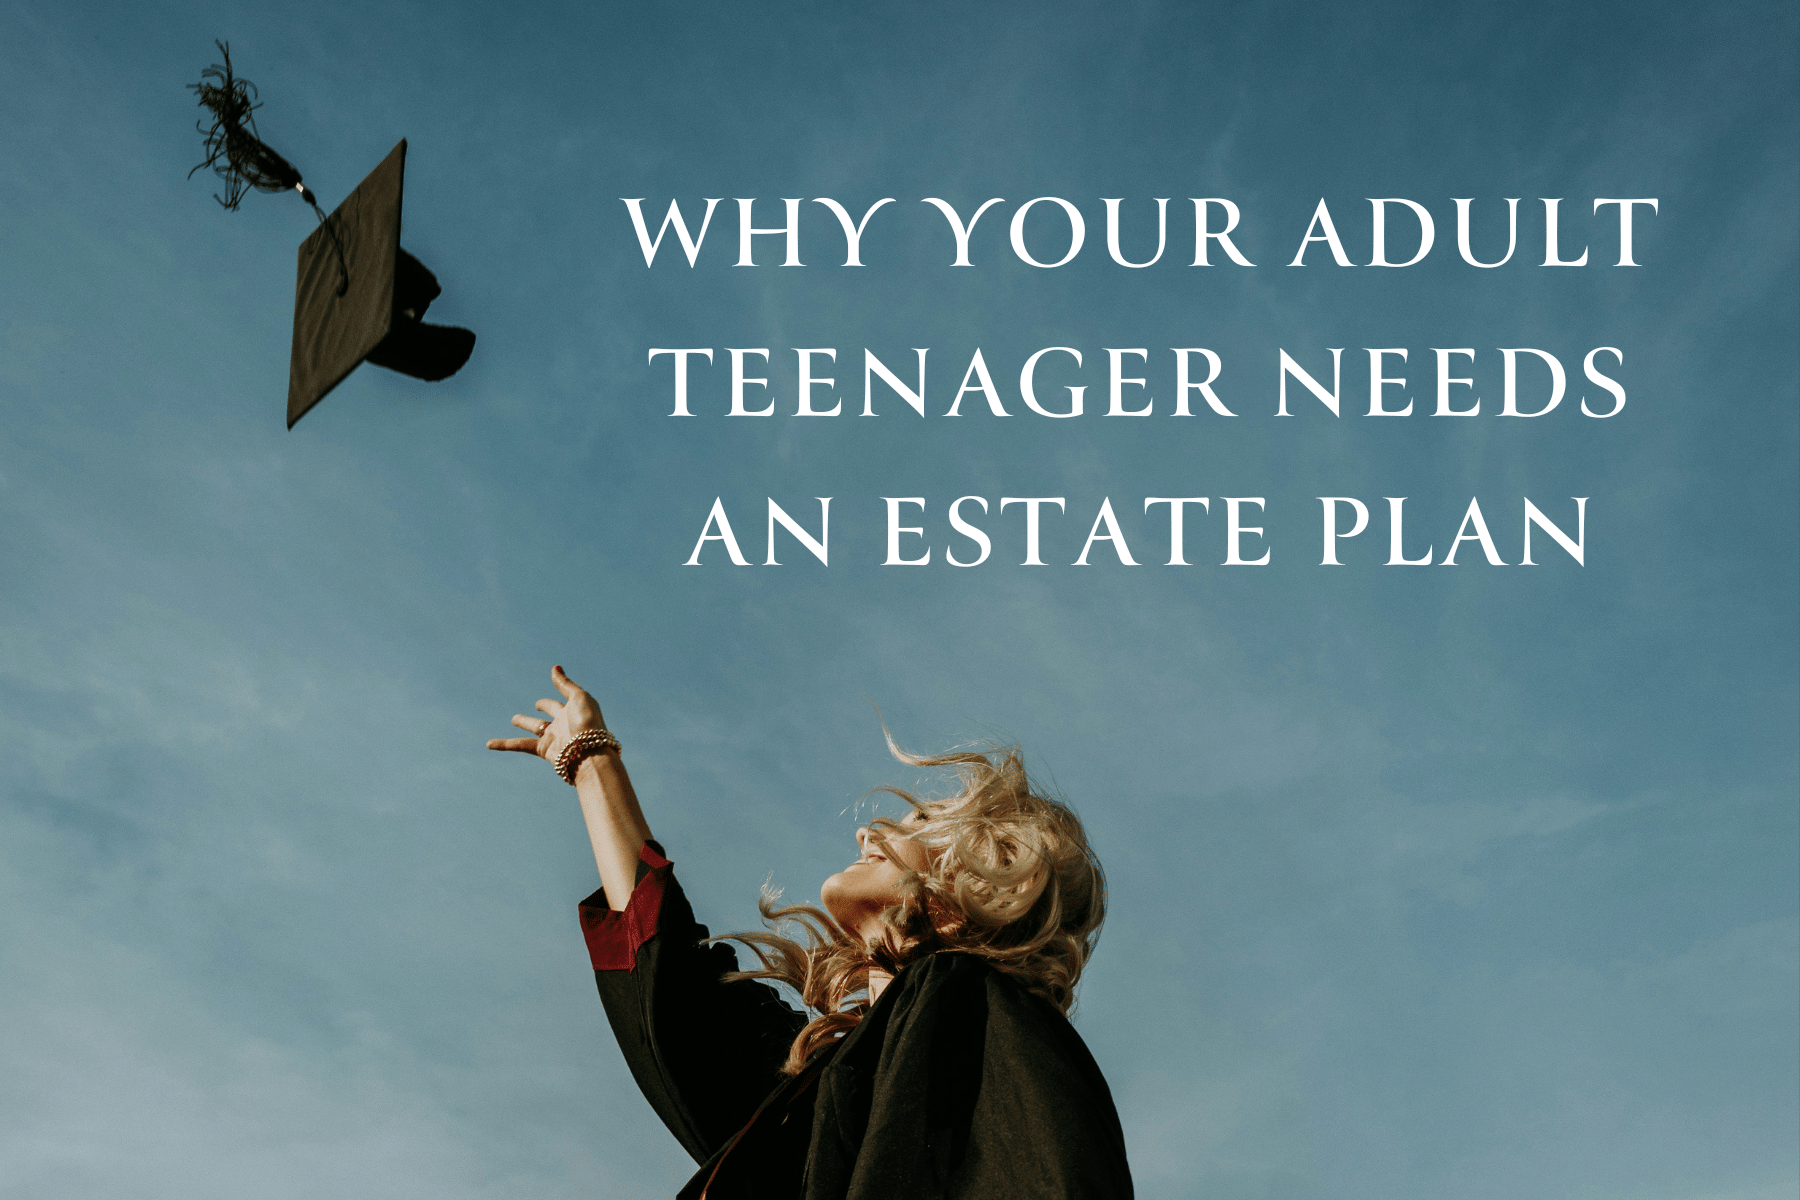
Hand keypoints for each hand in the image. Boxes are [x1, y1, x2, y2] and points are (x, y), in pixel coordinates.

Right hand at [486, 665, 608, 763]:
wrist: (589, 752)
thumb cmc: (588, 723)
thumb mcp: (579, 698)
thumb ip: (565, 684)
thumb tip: (555, 668)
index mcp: (573, 711)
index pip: (560, 703)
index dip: (553, 698)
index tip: (548, 690)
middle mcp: (563, 724)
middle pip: (550, 714)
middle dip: (544, 707)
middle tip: (537, 705)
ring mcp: (554, 737)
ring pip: (534, 729)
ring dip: (524, 723)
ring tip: (514, 719)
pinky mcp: (544, 749)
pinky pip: (520, 745)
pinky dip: (504, 745)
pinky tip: (489, 744)